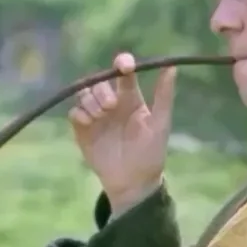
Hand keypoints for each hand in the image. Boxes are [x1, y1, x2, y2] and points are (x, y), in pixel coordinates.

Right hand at [68, 52, 177, 213]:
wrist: (134, 182)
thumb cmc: (150, 153)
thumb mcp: (160, 124)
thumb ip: (164, 95)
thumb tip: (172, 65)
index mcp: (131, 98)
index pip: (123, 73)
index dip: (122, 63)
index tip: (124, 65)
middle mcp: (111, 103)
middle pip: (99, 82)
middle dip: (103, 90)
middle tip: (110, 106)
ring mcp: (95, 116)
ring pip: (85, 94)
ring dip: (91, 100)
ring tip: (101, 115)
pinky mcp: (82, 130)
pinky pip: (74, 113)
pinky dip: (80, 113)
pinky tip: (89, 122)